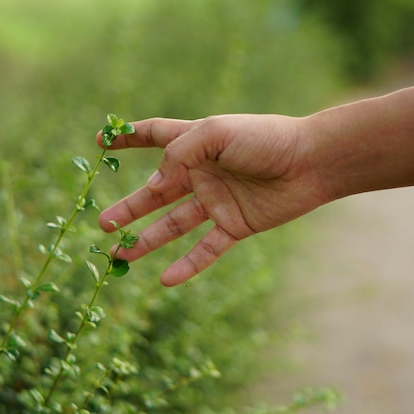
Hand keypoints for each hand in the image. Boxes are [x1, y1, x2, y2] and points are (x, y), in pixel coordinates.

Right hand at [97, 114, 327, 285]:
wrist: (311, 162)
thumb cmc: (265, 138)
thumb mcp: (216, 133)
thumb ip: (179, 154)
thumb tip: (153, 185)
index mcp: (195, 143)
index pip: (154, 135)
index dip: (128, 137)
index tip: (101, 142)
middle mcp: (202, 174)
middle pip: (156, 193)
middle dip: (129, 208)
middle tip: (103, 225)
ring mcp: (217, 201)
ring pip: (174, 225)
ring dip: (147, 241)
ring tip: (120, 257)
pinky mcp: (235, 225)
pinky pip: (206, 249)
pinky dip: (187, 265)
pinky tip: (166, 280)